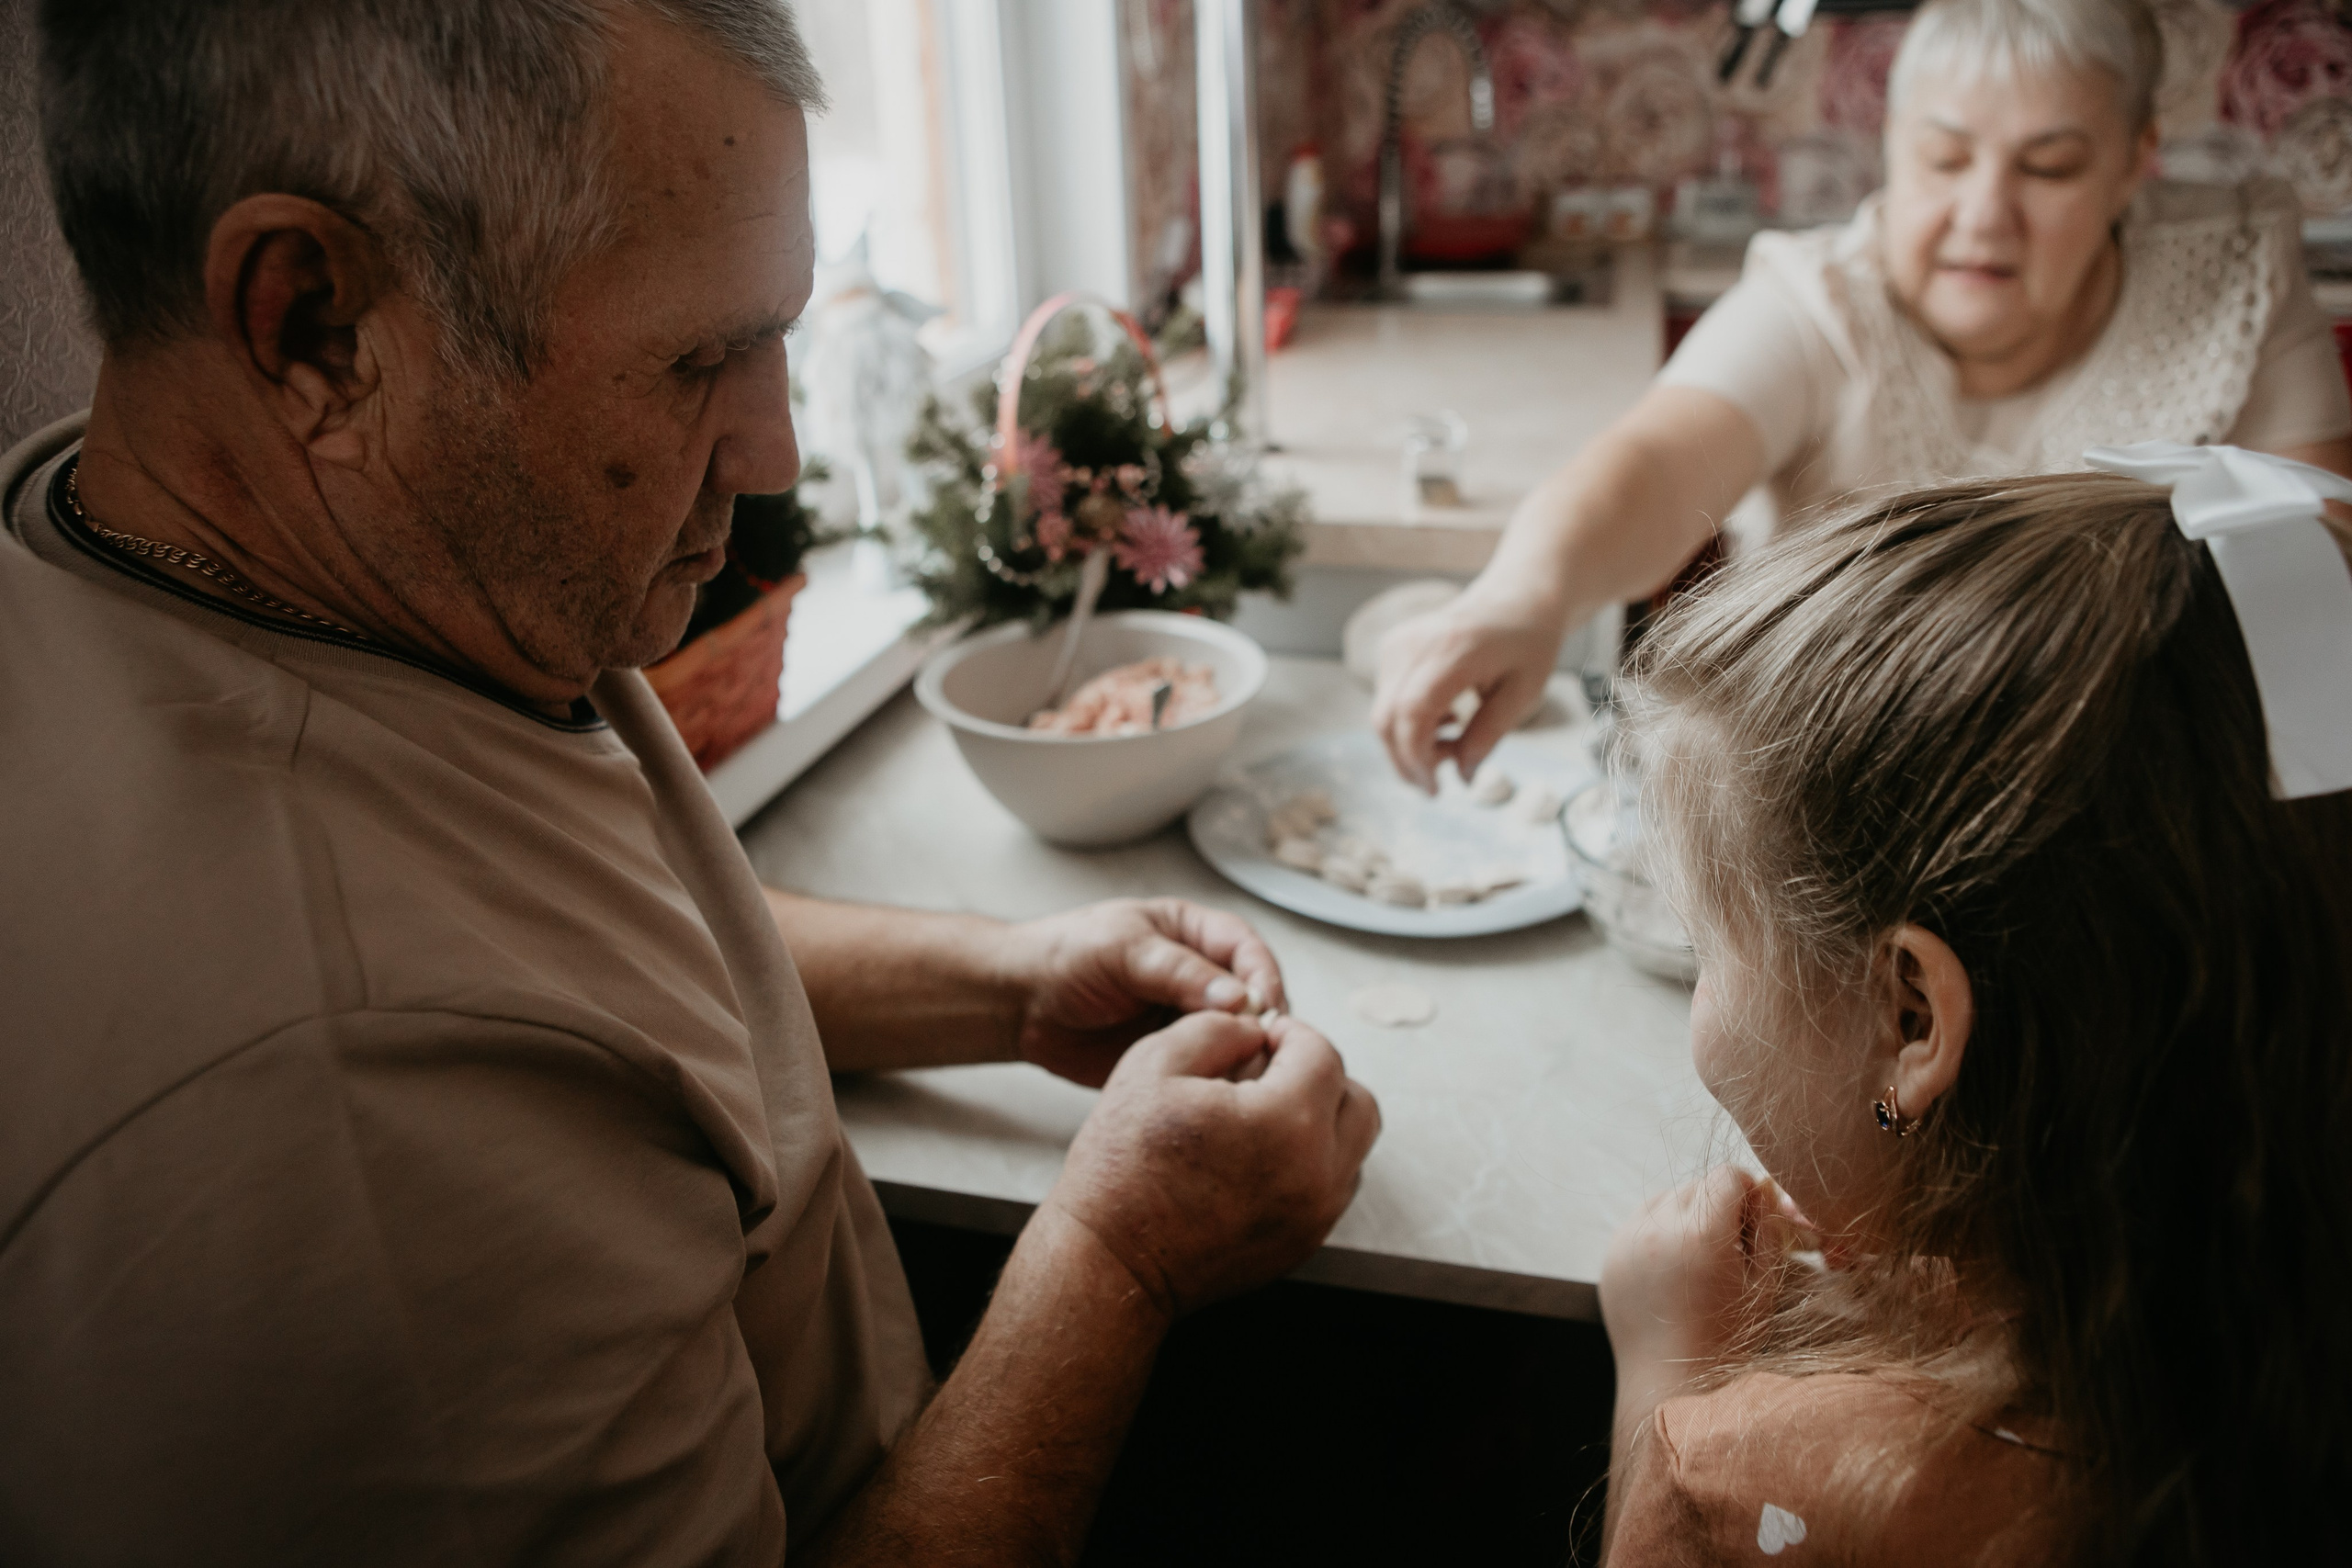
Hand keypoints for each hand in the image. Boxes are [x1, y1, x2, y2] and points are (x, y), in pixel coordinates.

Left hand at [999, 898, 1286, 1087]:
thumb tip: (1239, 999)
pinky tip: (1218, 1093)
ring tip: (1240, 1074)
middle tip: (1259, 1048)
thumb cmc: (1065, 957)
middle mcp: (1199, 976)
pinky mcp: (1176, 1054)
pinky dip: (1218, 1080)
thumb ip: (1179, 972)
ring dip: (1244, 1055)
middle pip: (1252, 998)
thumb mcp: (1123, 951)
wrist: (1020, 1003)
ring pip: (1237, 1037)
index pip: (1246, 950)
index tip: (1265, 1008)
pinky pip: (1209, 1068)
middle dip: (1260, 1022)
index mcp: (1193, 934)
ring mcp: (1188, 1017)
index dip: (1262, 977)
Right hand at [1042, 1010, 1379, 1318]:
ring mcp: (1315, 1215)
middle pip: (1357, 1102)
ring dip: (1321, 1120)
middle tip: (1271, 1073)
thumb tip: (1254, 1029)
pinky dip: (1311, 1162)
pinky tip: (1258, 1158)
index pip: (1323, 1054)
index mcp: (1286, 1121)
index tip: (1261, 1037)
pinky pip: (1332, 1187)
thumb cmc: (1124, 1166)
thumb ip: (1217, 1028)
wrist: (1112, 1260)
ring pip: (1354, 1147)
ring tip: (1264, 1117)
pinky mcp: (1303, 1242)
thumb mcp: (1154, 1065)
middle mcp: (1316, 1172)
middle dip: (1319, 1075)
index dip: (1290, 1034)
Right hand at [1370, 589, 1564, 793]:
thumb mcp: (1524, 694)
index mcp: (1452, 650)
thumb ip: (1488, 735)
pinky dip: (1408, 725)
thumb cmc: (1527, 644)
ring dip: (1409, 745)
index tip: (1434, 788)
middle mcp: (1415, 643)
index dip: (1416, 757)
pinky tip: (1445, 722)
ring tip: (1453, 745)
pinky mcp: (1392, 648)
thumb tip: (1461, 777)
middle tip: (1438, 785)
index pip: (1411, 711)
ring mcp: (1398, 643)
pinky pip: (1387, 700)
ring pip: (1382, 713)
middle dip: (1407, 761)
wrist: (1516, 598)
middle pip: (1387, 717)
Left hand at [1599, 1171, 1811, 1417]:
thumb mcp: (1764, 1282)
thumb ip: (1768, 1228)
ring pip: (1667, 1197)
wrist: (1671, 1380)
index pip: (1727, 1175)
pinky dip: (1660, 1230)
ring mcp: (1628, 1240)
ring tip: (1700, 1258)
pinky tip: (1674, 1267)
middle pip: (1697, 1184)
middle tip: (1731, 1247)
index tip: (1754, 1223)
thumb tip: (1762, 1188)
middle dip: (1719, 1205)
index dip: (1747, 1194)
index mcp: (1701, 1235)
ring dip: (1687, 1214)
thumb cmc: (1728, 1336)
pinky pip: (1641, 1219)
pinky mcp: (1611, 1253)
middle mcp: (1658, 1229)